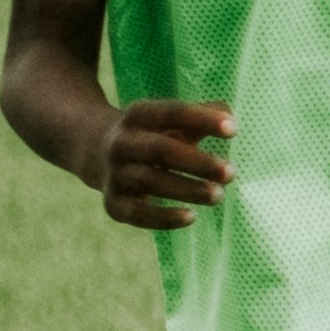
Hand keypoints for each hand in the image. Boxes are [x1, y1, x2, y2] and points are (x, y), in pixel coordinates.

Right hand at [97, 98, 234, 229]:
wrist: (95, 151)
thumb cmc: (152, 134)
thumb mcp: (170, 120)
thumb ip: (201, 118)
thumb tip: (231, 120)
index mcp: (137, 115)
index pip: (171, 112)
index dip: (202, 119)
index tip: (234, 129)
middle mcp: (121, 143)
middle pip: (159, 150)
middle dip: (197, 162)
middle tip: (231, 173)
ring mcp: (114, 173)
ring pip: (149, 181)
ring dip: (186, 190)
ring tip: (218, 195)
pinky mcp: (112, 203)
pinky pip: (136, 213)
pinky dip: (162, 218)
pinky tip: (191, 217)